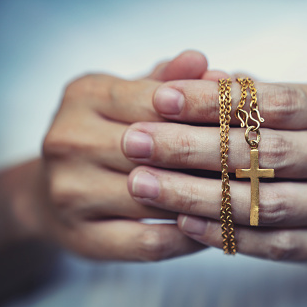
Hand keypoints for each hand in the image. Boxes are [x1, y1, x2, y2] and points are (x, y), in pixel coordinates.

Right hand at [41, 51, 226, 260]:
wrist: (51, 193)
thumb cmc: (106, 138)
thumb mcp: (129, 99)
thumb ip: (167, 82)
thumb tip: (204, 63)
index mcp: (85, 96)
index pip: (158, 102)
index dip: (208, 115)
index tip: (247, 125)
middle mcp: (68, 141)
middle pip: (158, 151)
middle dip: (212, 160)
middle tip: (256, 165)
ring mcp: (70, 193)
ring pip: (159, 199)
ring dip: (206, 201)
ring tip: (243, 197)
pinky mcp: (83, 238)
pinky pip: (151, 243)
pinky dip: (190, 238)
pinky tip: (214, 227)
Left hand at [123, 80, 306, 261]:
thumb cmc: (295, 137)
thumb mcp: (274, 106)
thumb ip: (237, 93)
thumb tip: (187, 77)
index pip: (274, 102)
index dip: (215, 101)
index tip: (160, 99)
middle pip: (266, 153)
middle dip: (192, 147)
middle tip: (135, 144)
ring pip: (264, 204)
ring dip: (197, 195)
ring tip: (144, 185)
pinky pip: (271, 244)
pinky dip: (224, 234)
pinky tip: (182, 222)